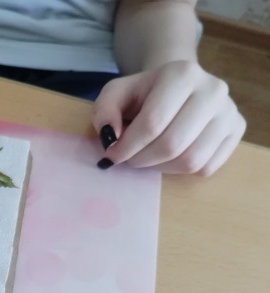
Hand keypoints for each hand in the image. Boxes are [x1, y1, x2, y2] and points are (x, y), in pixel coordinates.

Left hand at [92, 60, 245, 175]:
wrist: (178, 86)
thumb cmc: (143, 93)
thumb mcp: (115, 94)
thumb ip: (104, 112)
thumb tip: (110, 138)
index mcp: (182, 74)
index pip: (152, 123)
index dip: (127, 147)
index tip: (111, 155)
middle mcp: (213, 90)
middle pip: (172, 145)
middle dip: (142, 159)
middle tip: (128, 159)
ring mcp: (229, 111)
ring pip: (190, 161)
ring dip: (160, 168)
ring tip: (147, 157)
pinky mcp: (237, 130)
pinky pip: (206, 167)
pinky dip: (180, 170)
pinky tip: (169, 156)